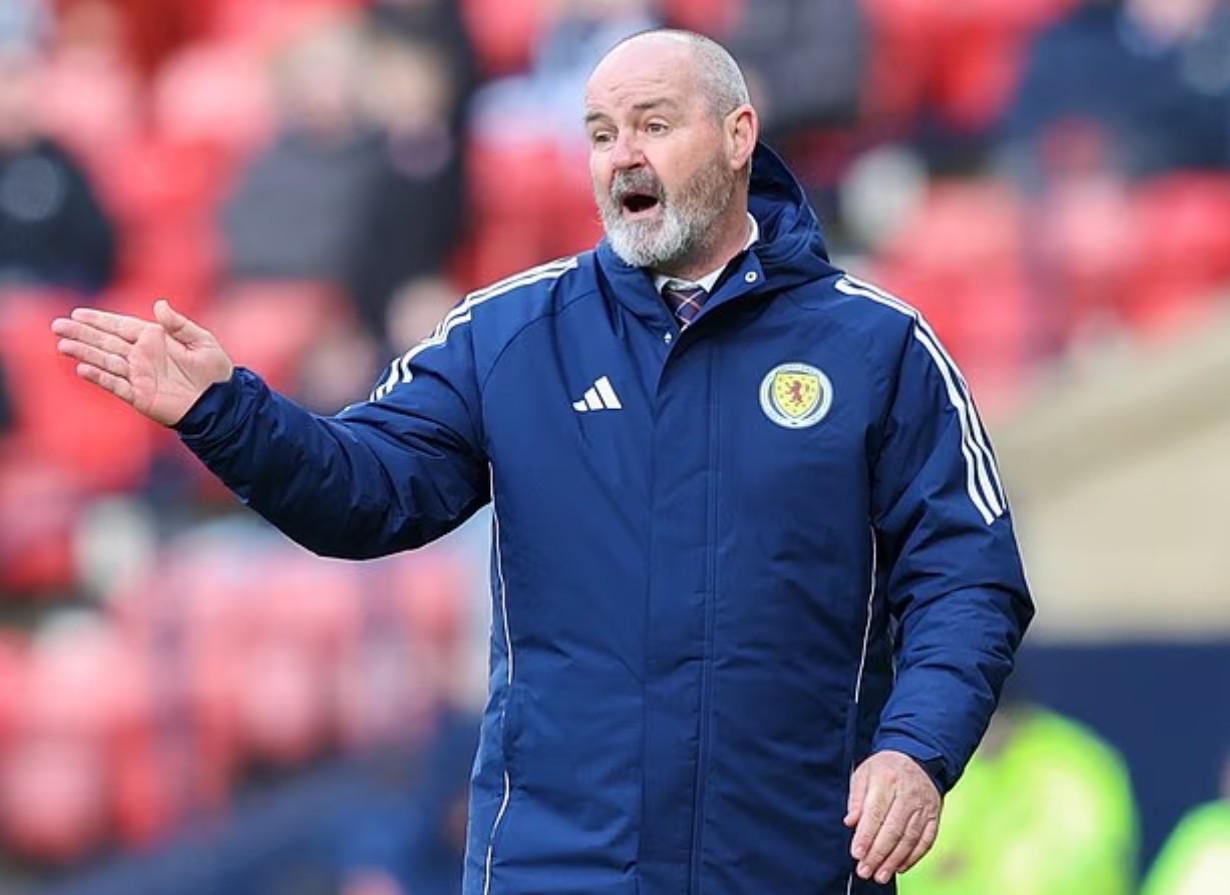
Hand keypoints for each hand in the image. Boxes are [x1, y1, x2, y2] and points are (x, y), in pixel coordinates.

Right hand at [51, 300, 232, 426]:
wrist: (221, 402)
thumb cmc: (215, 371)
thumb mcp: (202, 342)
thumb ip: (179, 324)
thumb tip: (159, 304)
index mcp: (155, 339)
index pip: (122, 325)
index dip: (100, 319)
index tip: (78, 313)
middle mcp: (142, 355)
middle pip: (106, 341)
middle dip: (83, 333)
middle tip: (58, 324)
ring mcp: (139, 375)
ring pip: (106, 361)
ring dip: (85, 353)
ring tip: (63, 344)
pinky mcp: (140, 395)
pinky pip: (116, 385)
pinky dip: (100, 377)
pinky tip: (83, 368)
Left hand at [844, 749, 941, 884]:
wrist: (917, 758)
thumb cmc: (884, 768)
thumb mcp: (864, 774)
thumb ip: (856, 798)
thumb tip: (850, 822)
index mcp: (887, 780)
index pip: (876, 813)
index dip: (866, 836)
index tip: (856, 854)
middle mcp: (908, 794)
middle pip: (893, 829)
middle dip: (878, 854)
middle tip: (865, 871)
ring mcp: (924, 806)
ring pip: (910, 838)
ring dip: (894, 860)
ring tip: (880, 875)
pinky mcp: (934, 816)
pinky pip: (926, 840)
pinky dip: (913, 857)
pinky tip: (900, 867)